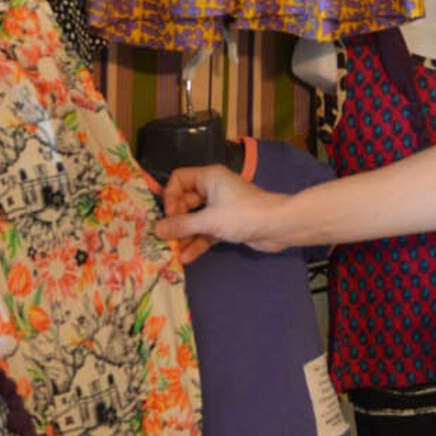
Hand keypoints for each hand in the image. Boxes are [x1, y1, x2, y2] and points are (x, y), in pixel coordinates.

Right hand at [155, 163, 287, 263]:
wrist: (279, 226)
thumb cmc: (244, 214)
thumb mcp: (209, 220)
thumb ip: (182, 225)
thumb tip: (157, 230)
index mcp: (209, 177)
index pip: (179, 179)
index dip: (170, 196)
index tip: (169, 216)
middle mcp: (213, 189)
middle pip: (185, 201)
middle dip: (176, 220)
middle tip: (166, 238)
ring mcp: (221, 207)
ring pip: (196, 219)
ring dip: (185, 235)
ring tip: (173, 251)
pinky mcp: (228, 224)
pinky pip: (207, 231)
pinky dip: (198, 242)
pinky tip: (187, 258)